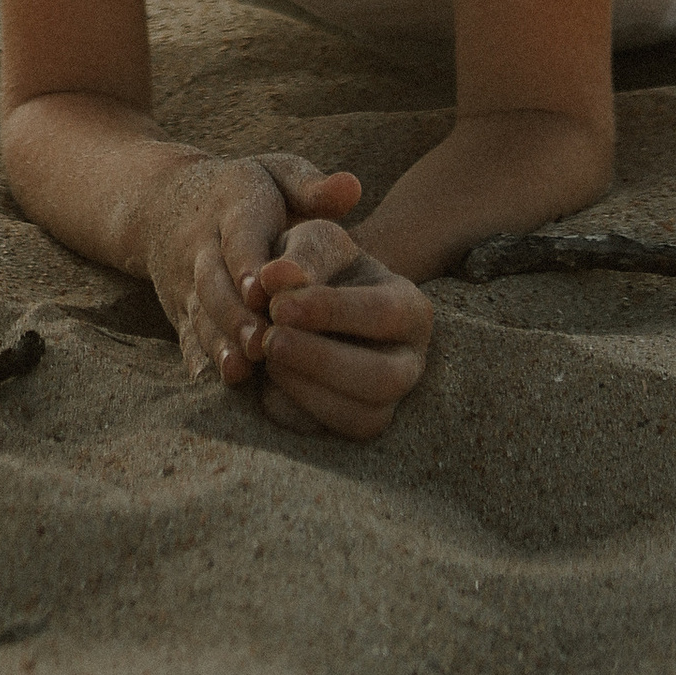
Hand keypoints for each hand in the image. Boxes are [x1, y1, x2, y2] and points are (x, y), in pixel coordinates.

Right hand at [157, 157, 362, 383]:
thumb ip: (313, 186)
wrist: (171, 200)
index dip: (249, 261)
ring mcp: (186, 278)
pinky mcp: (180, 307)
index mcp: (234, 203)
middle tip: (261, 342)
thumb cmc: (248, 190)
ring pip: (198, 311)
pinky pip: (187, 333)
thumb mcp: (278, 174)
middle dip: (234, 313)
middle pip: (213, 280)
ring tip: (244, 368)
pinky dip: (203, 358)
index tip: (265, 289)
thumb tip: (351, 188)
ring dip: (219, 341)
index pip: (240, 233)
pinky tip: (223, 380)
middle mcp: (202, 242)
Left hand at [244, 220, 433, 440]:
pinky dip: (289, 409)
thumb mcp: (312, 242)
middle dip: (321, 362)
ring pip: (361, 418)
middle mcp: (408, 363)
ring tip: (266, 356)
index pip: (383, 314)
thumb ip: (299, 255)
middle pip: (383, 379)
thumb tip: (273, 278)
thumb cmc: (316, 264)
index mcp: (410, 310)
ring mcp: (384, 402)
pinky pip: (323, 433)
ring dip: (305, 390)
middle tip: (268, 340)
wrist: (305, 298)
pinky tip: (265, 379)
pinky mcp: (347, 425)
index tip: (278, 304)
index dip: (330, 312)